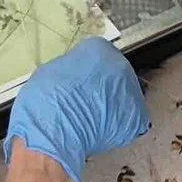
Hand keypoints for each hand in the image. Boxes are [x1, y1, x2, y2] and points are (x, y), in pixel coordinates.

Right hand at [6, 36, 149, 181]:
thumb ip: (70, 69)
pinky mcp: (135, 117)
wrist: (53, 133)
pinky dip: (118, 125)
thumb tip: (73, 76)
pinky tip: (101, 130)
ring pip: (123, 96)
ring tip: (93, 118)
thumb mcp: (51, 72)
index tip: (82, 83)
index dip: (89, 72)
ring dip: (112, 105)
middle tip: (87, 102)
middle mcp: (119, 65)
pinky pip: (129, 119)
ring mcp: (130, 91)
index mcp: (98, 49)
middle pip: (115, 74)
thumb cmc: (46, 102)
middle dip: (104, 88)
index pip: (99, 56)